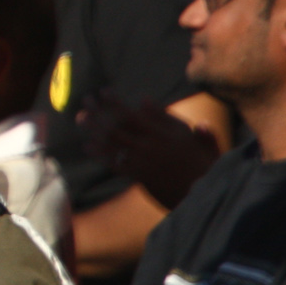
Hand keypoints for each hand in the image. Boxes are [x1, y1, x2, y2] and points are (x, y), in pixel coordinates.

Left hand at [81, 91, 218, 211]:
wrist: (205, 193)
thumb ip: (169, 118)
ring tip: (81, 119)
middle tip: (85, 100)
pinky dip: (101, 155)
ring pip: (113, 143)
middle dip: (99, 111)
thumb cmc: (203, 163)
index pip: (132, 113)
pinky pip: (117, 164)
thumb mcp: (193, 135)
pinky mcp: (140, 177)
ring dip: (95, 130)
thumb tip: (145, 100)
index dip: (115, 102)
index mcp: (162, 133)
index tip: (103, 91)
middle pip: (117, 125)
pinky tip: (88, 147)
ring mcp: (143, 161)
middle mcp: (149, 145)